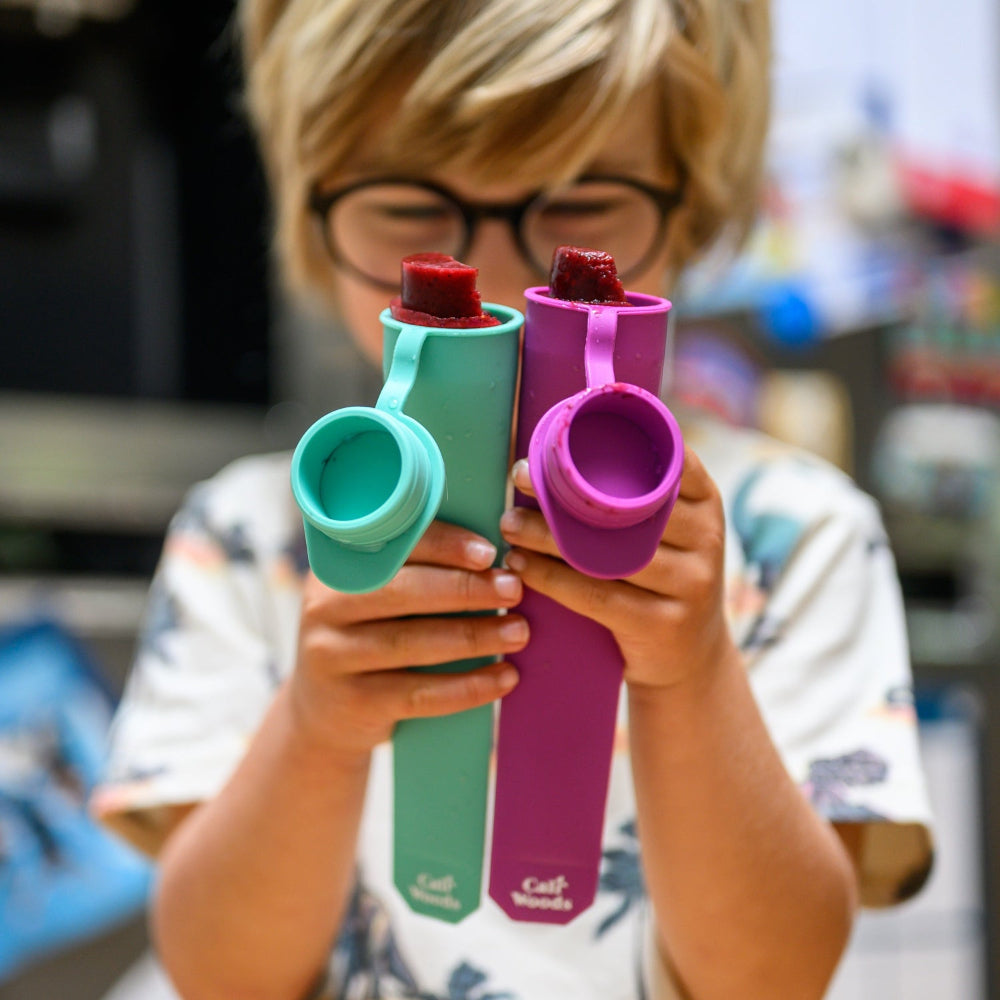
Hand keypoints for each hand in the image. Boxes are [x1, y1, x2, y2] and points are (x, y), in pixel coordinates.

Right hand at [292, 522, 525, 761]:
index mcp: (339, 565)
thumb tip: (490, 552)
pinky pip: (419, 694)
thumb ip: (415, 567)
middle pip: (402, 592)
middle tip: (513, 589)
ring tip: (518, 632)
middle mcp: (325, 606)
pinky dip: (468, 687)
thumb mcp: (375, 594)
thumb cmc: (370, 633)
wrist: (326, 710)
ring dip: (474, 636)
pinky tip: (505, 678)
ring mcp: (333, 655)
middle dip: (465, 589)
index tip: (489, 552)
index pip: (392, 545)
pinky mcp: (354, 701)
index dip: (442, 545)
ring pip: (413, 643)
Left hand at [500, 446, 734, 690]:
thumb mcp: (667, 534)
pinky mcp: (663, 624)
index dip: (610, 447)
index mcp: (707, 503)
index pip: (665, 460)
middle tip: (519, 479)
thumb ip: (636, 499)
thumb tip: (559, 452)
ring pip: (606, 551)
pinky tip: (521, 566)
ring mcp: (691, 583)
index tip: (557, 445)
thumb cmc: (662, 581)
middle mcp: (706, 538)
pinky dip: (551, 578)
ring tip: (510, 525)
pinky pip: (596, 594)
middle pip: (626, 507)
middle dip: (565, 491)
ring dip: (548, 536)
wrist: (690, 662)